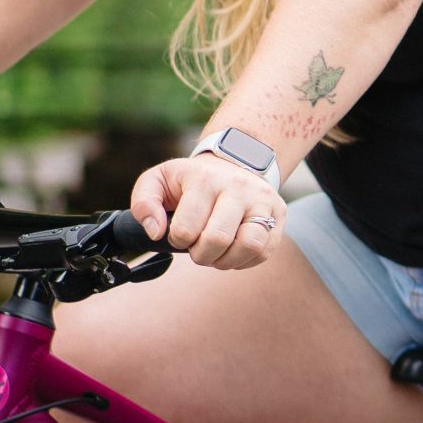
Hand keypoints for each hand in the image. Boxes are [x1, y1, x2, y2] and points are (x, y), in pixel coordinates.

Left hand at [130, 154, 286, 269]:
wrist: (234, 161)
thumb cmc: (191, 180)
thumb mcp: (158, 180)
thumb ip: (144, 203)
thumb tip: (155, 232)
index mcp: (204, 179)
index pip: (185, 229)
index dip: (177, 241)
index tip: (179, 234)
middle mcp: (237, 187)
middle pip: (217, 240)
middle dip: (201, 255)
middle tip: (197, 249)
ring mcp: (262, 199)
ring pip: (249, 245)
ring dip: (226, 261)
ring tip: (217, 254)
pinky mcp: (278, 213)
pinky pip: (264, 251)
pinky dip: (245, 260)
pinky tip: (233, 251)